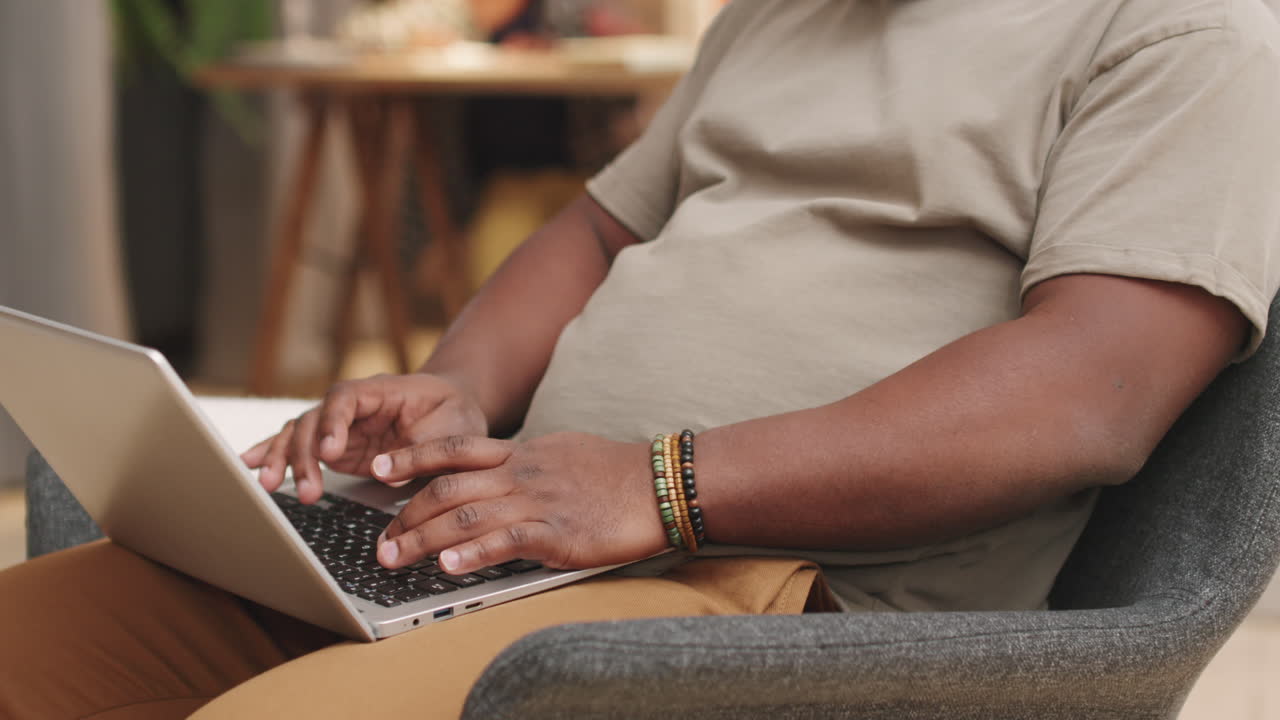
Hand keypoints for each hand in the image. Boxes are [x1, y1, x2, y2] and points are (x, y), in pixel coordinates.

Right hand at [241, 374, 487, 503]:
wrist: (453, 409)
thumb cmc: (454, 413)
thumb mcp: (452, 428)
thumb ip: (422, 449)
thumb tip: (388, 475)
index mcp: (379, 391)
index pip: (344, 399)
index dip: (332, 423)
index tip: (329, 452)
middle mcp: (351, 406)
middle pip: (314, 420)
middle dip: (304, 455)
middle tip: (306, 490)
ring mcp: (339, 426)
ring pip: (299, 434)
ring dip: (283, 460)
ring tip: (269, 487)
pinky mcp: (335, 448)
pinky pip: (298, 448)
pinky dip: (273, 455)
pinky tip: (248, 466)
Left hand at [370, 433, 668, 573]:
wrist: (662, 483)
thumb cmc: (617, 471)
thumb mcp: (564, 451)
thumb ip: (528, 461)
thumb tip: (503, 468)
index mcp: (522, 454)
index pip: (454, 451)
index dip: (412, 459)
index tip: (380, 469)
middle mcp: (521, 474)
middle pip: (447, 489)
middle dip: (406, 516)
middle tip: (380, 541)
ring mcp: (538, 503)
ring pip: (466, 516)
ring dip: (423, 539)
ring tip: (395, 558)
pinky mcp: (559, 534)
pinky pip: (507, 541)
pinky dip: (473, 554)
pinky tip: (449, 566)